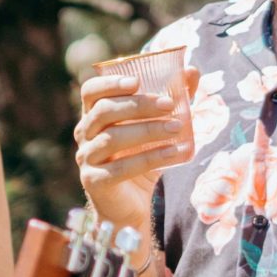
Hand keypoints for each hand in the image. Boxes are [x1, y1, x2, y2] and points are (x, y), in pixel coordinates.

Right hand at [75, 66, 196, 229]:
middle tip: (170, 105)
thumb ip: (173, 100)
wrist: (132, 205)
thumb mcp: (158, 129)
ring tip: (177, 129)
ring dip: (147, 130)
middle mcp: (84, 134)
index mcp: (94, 116)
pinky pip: (121, 167)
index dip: (110, 82)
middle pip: (104, 111)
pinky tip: (175, 153)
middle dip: (139, 105)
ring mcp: (86, 159)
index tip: (137, 80)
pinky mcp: (95, 181)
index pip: (91, 91)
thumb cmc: (142, 160)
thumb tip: (192, 71)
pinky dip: (150, 158)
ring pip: (112, 138)